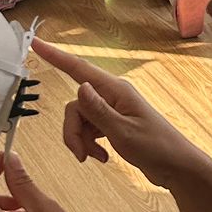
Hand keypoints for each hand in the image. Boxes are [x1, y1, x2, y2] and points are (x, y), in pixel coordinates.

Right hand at [33, 37, 208, 191]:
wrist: (176, 168)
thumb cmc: (157, 148)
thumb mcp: (123, 132)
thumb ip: (98, 110)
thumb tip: (79, 86)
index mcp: (116, 90)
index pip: (79, 68)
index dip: (55, 56)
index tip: (35, 44)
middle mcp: (112, 95)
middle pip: (75, 105)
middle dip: (72, 130)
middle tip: (81, 154)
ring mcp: (112, 109)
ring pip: (80, 118)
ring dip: (81, 140)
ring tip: (95, 158)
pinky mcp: (113, 123)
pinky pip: (89, 128)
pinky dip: (89, 144)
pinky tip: (102, 157)